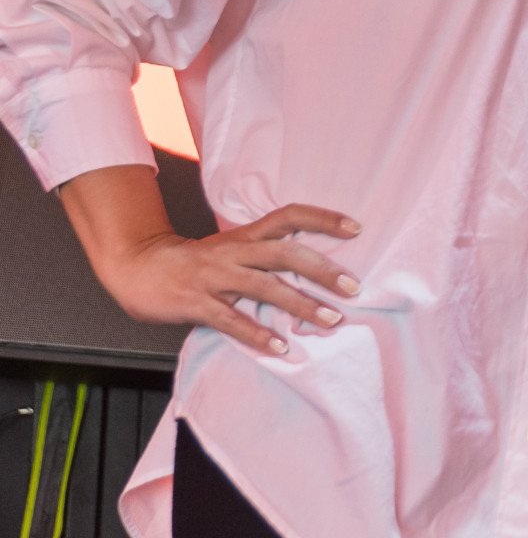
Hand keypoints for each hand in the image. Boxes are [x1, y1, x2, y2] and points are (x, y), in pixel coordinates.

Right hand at [95, 204, 362, 354]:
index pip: (289, 215)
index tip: (356, 228)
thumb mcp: (230, 248)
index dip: (323, 218)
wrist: (136, 266)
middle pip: (285, 253)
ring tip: (330, 320)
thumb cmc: (193, 262)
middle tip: (352, 287)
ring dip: (300, 305)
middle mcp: (233, 251)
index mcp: (244, 235)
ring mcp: (214, 276)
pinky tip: (280, 348)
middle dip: (322, 270)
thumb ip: (264, 254)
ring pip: (264, 286)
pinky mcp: (195, 303)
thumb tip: (311, 268)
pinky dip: (257, 334)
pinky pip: (230, 319)